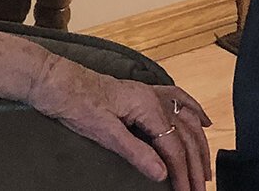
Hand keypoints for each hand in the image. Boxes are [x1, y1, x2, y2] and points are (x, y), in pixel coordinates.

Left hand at [27, 53, 212, 190]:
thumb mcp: (102, 130)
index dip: (182, 174)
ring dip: (200, 145)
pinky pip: (176, 100)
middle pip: (184, 136)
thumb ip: (134, 151)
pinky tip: (203, 121)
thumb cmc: (73, 101)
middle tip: (200, 190)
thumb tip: (162, 174)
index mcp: (146, 106)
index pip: (173, 147)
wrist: (52, 79)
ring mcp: (147, 93)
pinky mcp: (139, 93)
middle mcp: (152, 97)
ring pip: (186, 120)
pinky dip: (193, 111)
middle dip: (195, 166)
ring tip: (205, 170)